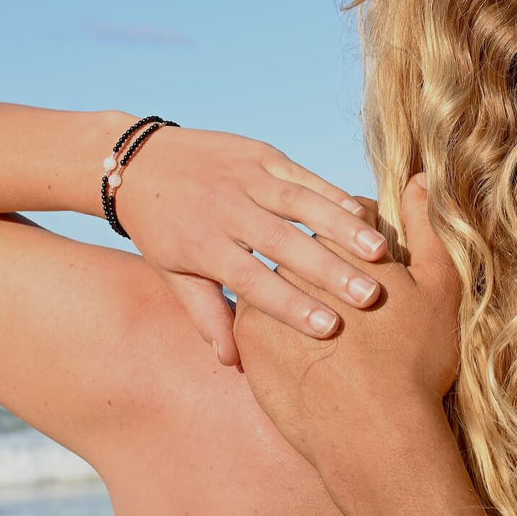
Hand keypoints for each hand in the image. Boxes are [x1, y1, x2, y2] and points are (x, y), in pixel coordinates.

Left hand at [114, 124, 395, 363]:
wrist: (137, 160)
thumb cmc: (160, 228)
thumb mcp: (173, 274)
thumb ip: (208, 316)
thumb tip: (234, 363)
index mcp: (202, 245)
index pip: (252, 281)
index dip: (290, 305)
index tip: (328, 328)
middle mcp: (225, 209)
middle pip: (283, 243)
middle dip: (329, 271)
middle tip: (369, 297)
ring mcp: (244, 176)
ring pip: (300, 204)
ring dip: (343, 228)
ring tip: (379, 253)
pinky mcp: (259, 152)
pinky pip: (302, 174)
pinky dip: (333, 193)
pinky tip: (364, 214)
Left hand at [232, 173, 463, 483]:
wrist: (371, 432)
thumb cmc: (415, 361)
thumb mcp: (437, 290)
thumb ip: (427, 228)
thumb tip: (421, 179)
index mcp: (341, 240)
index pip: (345, 215)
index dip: (364, 237)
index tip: (375, 260)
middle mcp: (294, 258)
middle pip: (305, 241)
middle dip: (326, 259)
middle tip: (350, 294)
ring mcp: (265, 294)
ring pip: (277, 275)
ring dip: (295, 286)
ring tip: (323, 313)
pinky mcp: (247, 334)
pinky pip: (257, 315)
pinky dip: (274, 320)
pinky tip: (297, 342)